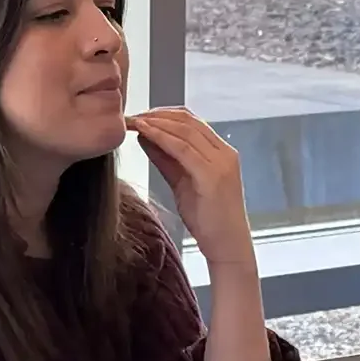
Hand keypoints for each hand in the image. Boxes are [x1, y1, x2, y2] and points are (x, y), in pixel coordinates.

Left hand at [127, 111, 256, 271]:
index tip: (140, 115)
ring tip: (133, 121)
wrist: (227, 246)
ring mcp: (221, 163)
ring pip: (185, 130)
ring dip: (156, 122)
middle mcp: (225, 153)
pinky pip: (183, 148)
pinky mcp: (212, 176)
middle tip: (132, 116)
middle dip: (157, 114)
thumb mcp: (183, 183)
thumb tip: (145, 136)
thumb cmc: (208, 219)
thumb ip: (167, 159)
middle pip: (188, 120)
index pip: (193, 121)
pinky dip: (161, 136)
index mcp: (222, 153)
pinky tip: (144, 132)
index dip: (164, 113)